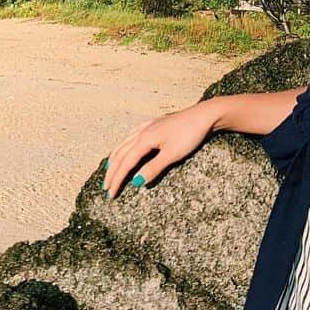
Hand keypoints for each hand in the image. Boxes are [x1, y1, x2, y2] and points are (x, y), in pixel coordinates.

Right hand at [101, 100, 215, 198]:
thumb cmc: (190, 134)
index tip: (110, 194)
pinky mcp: (155, 124)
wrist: (204, 115)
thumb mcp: (172, 155)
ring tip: (109, 168)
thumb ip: (153, 168)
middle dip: (112, 171)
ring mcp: (148, 126)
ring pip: (124, 143)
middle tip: (105, 187)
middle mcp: (142, 132)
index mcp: (144, 140)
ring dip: (115, 157)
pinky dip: (124, 144)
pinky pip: (132, 135)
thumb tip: (136, 182)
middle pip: (121, 154)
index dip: (117, 179)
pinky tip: (125, 145)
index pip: (126, 163)